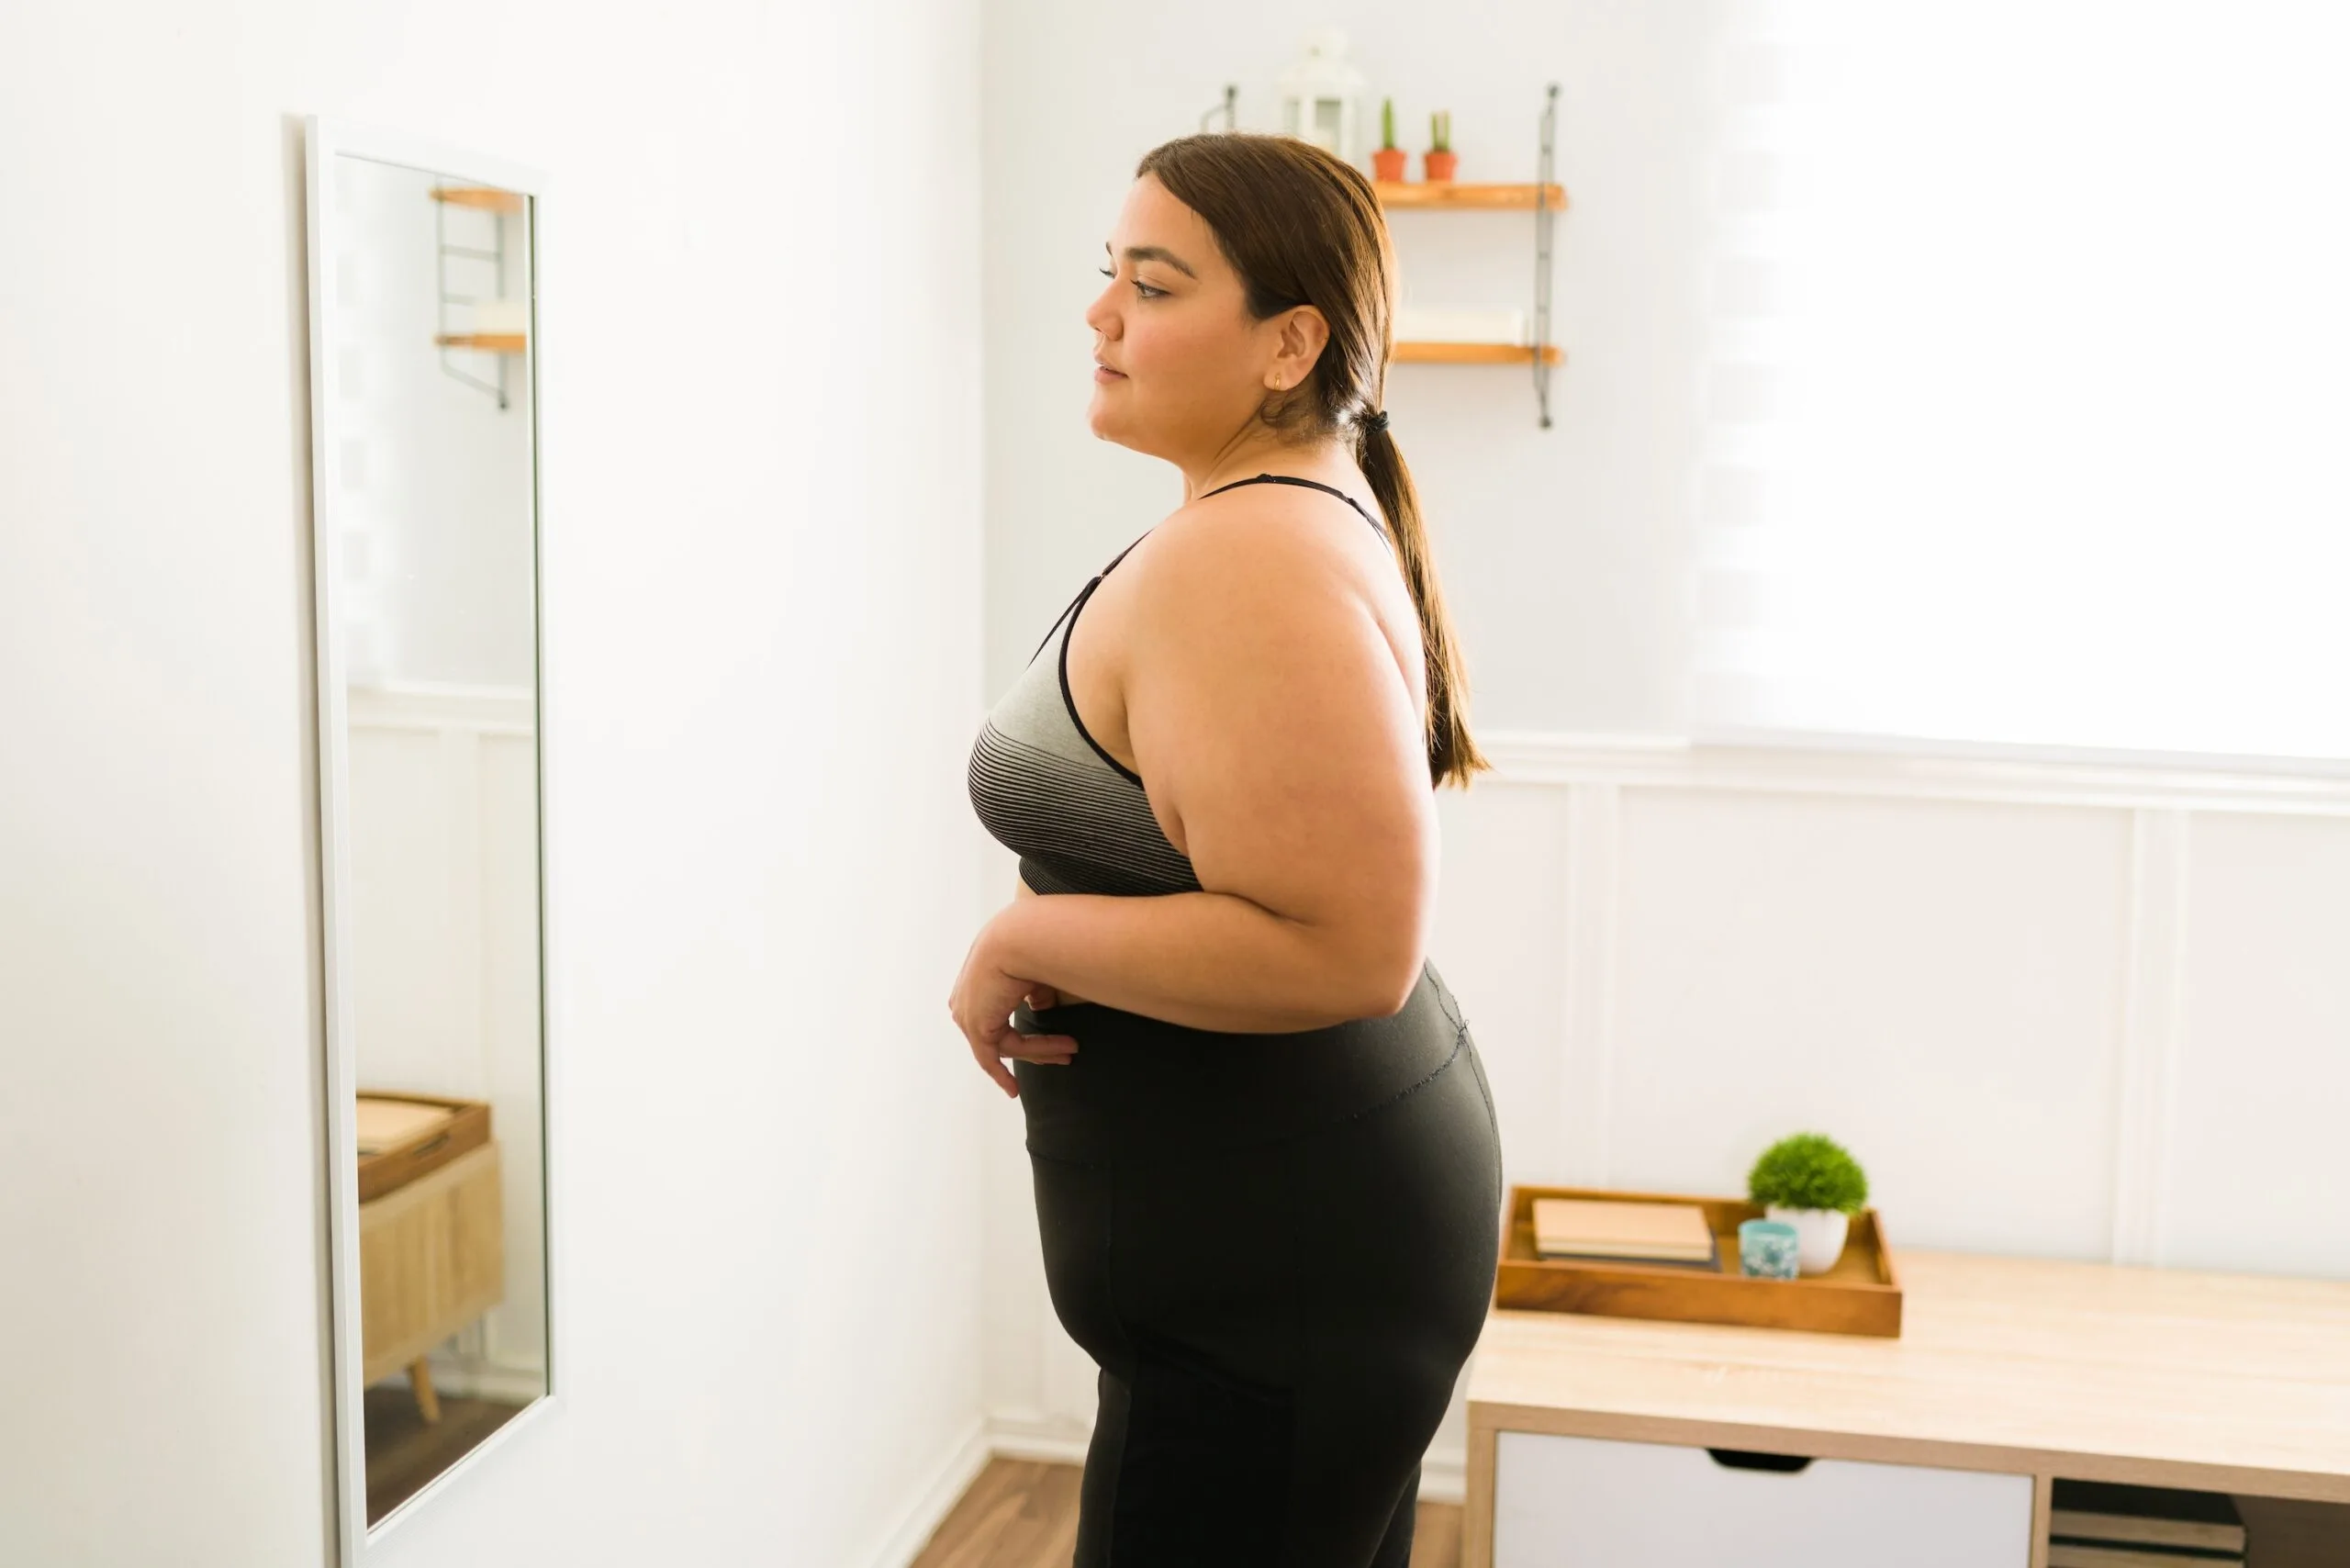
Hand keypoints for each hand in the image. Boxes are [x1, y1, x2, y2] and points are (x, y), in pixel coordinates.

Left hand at [948, 922, 1077, 1097]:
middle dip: (1037, 1046)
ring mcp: (967, 1014)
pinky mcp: (974, 1027)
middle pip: (1002, 1035)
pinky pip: (990, 1058)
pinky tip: (1014, 1090)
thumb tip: (1040, 1010)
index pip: (998, 1016)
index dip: (1022, 1031)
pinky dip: (1001, 1075)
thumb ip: (1037, 997)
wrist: (1022, 937)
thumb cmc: (1033, 945)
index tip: (1042, 1041)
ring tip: (1071, 1049)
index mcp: (977, 982)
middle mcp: (966, 1000)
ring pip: (1006, 1045)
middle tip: (1066, 1053)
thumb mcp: (1037, 976)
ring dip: (1041, 1051)